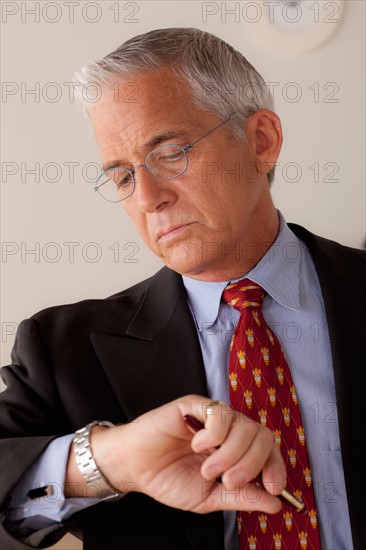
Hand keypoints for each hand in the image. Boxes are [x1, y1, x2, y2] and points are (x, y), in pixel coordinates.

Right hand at [88, 395, 285, 513]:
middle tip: (229, 481)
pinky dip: (213, 433)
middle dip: (251, 463)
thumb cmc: (169, 479)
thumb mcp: (210, 497)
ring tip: (207, 469)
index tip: (274, 488)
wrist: (135, 468)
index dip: (276, 466)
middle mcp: (229, 432)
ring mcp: (213, 417)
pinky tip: (196, 445)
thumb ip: (242, 498)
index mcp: (236, 452)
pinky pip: (218, 412)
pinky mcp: (194, 405)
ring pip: (243, 425)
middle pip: (261, 436)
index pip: (268, 450)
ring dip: (230, 453)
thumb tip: (276, 504)